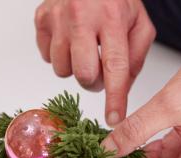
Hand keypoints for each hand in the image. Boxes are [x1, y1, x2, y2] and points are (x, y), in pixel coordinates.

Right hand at [34, 0, 155, 125]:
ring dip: (75, 68)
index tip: (114, 118)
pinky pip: (47, 58)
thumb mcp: (139, 23)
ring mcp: (57, 18)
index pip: (115, 67)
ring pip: (62, 70)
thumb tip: (122, 89)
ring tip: (84, 49)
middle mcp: (81, 17)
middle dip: (93, 81)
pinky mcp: (41, 19)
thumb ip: (136, 58)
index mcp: (111, 18)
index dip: (114, 97)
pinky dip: (60, 56)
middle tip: (99, 68)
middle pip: (83, 74)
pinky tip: (69, 40)